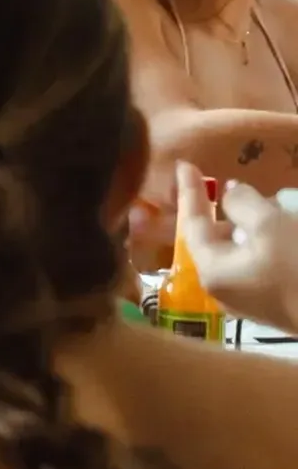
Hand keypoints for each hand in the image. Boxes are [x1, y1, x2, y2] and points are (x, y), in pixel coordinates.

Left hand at [174, 161, 297, 328]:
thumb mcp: (269, 224)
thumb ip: (242, 202)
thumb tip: (231, 195)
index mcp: (213, 271)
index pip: (193, 224)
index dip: (190, 192)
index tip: (183, 164)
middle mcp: (223, 289)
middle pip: (216, 238)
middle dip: (226, 211)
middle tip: (238, 186)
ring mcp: (249, 300)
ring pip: (241, 250)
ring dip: (251, 226)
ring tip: (271, 206)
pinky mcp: (273, 303)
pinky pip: (260, 263)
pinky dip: (267, 242)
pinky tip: (284, 228)